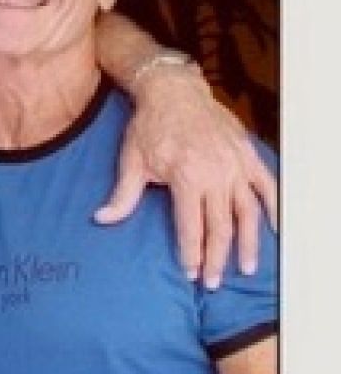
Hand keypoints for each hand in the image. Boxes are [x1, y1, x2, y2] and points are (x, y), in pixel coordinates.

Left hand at [94, 65, 277, 289]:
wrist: (173, 91)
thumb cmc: (149, 126)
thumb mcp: (131, 161)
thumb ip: (122, 195)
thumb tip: (101, 219)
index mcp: (186, 178)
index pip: (191, 227)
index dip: (191, 253)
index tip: (190, 273)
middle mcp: (215, 174)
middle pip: (221, 227)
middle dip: (216, 258)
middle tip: (212, 282)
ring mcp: (235, 165)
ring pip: (247, 213)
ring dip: (247, 243)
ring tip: (245, 268)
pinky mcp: (247, 155)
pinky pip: (267, 186)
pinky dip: (273, 208)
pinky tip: (272, 230)